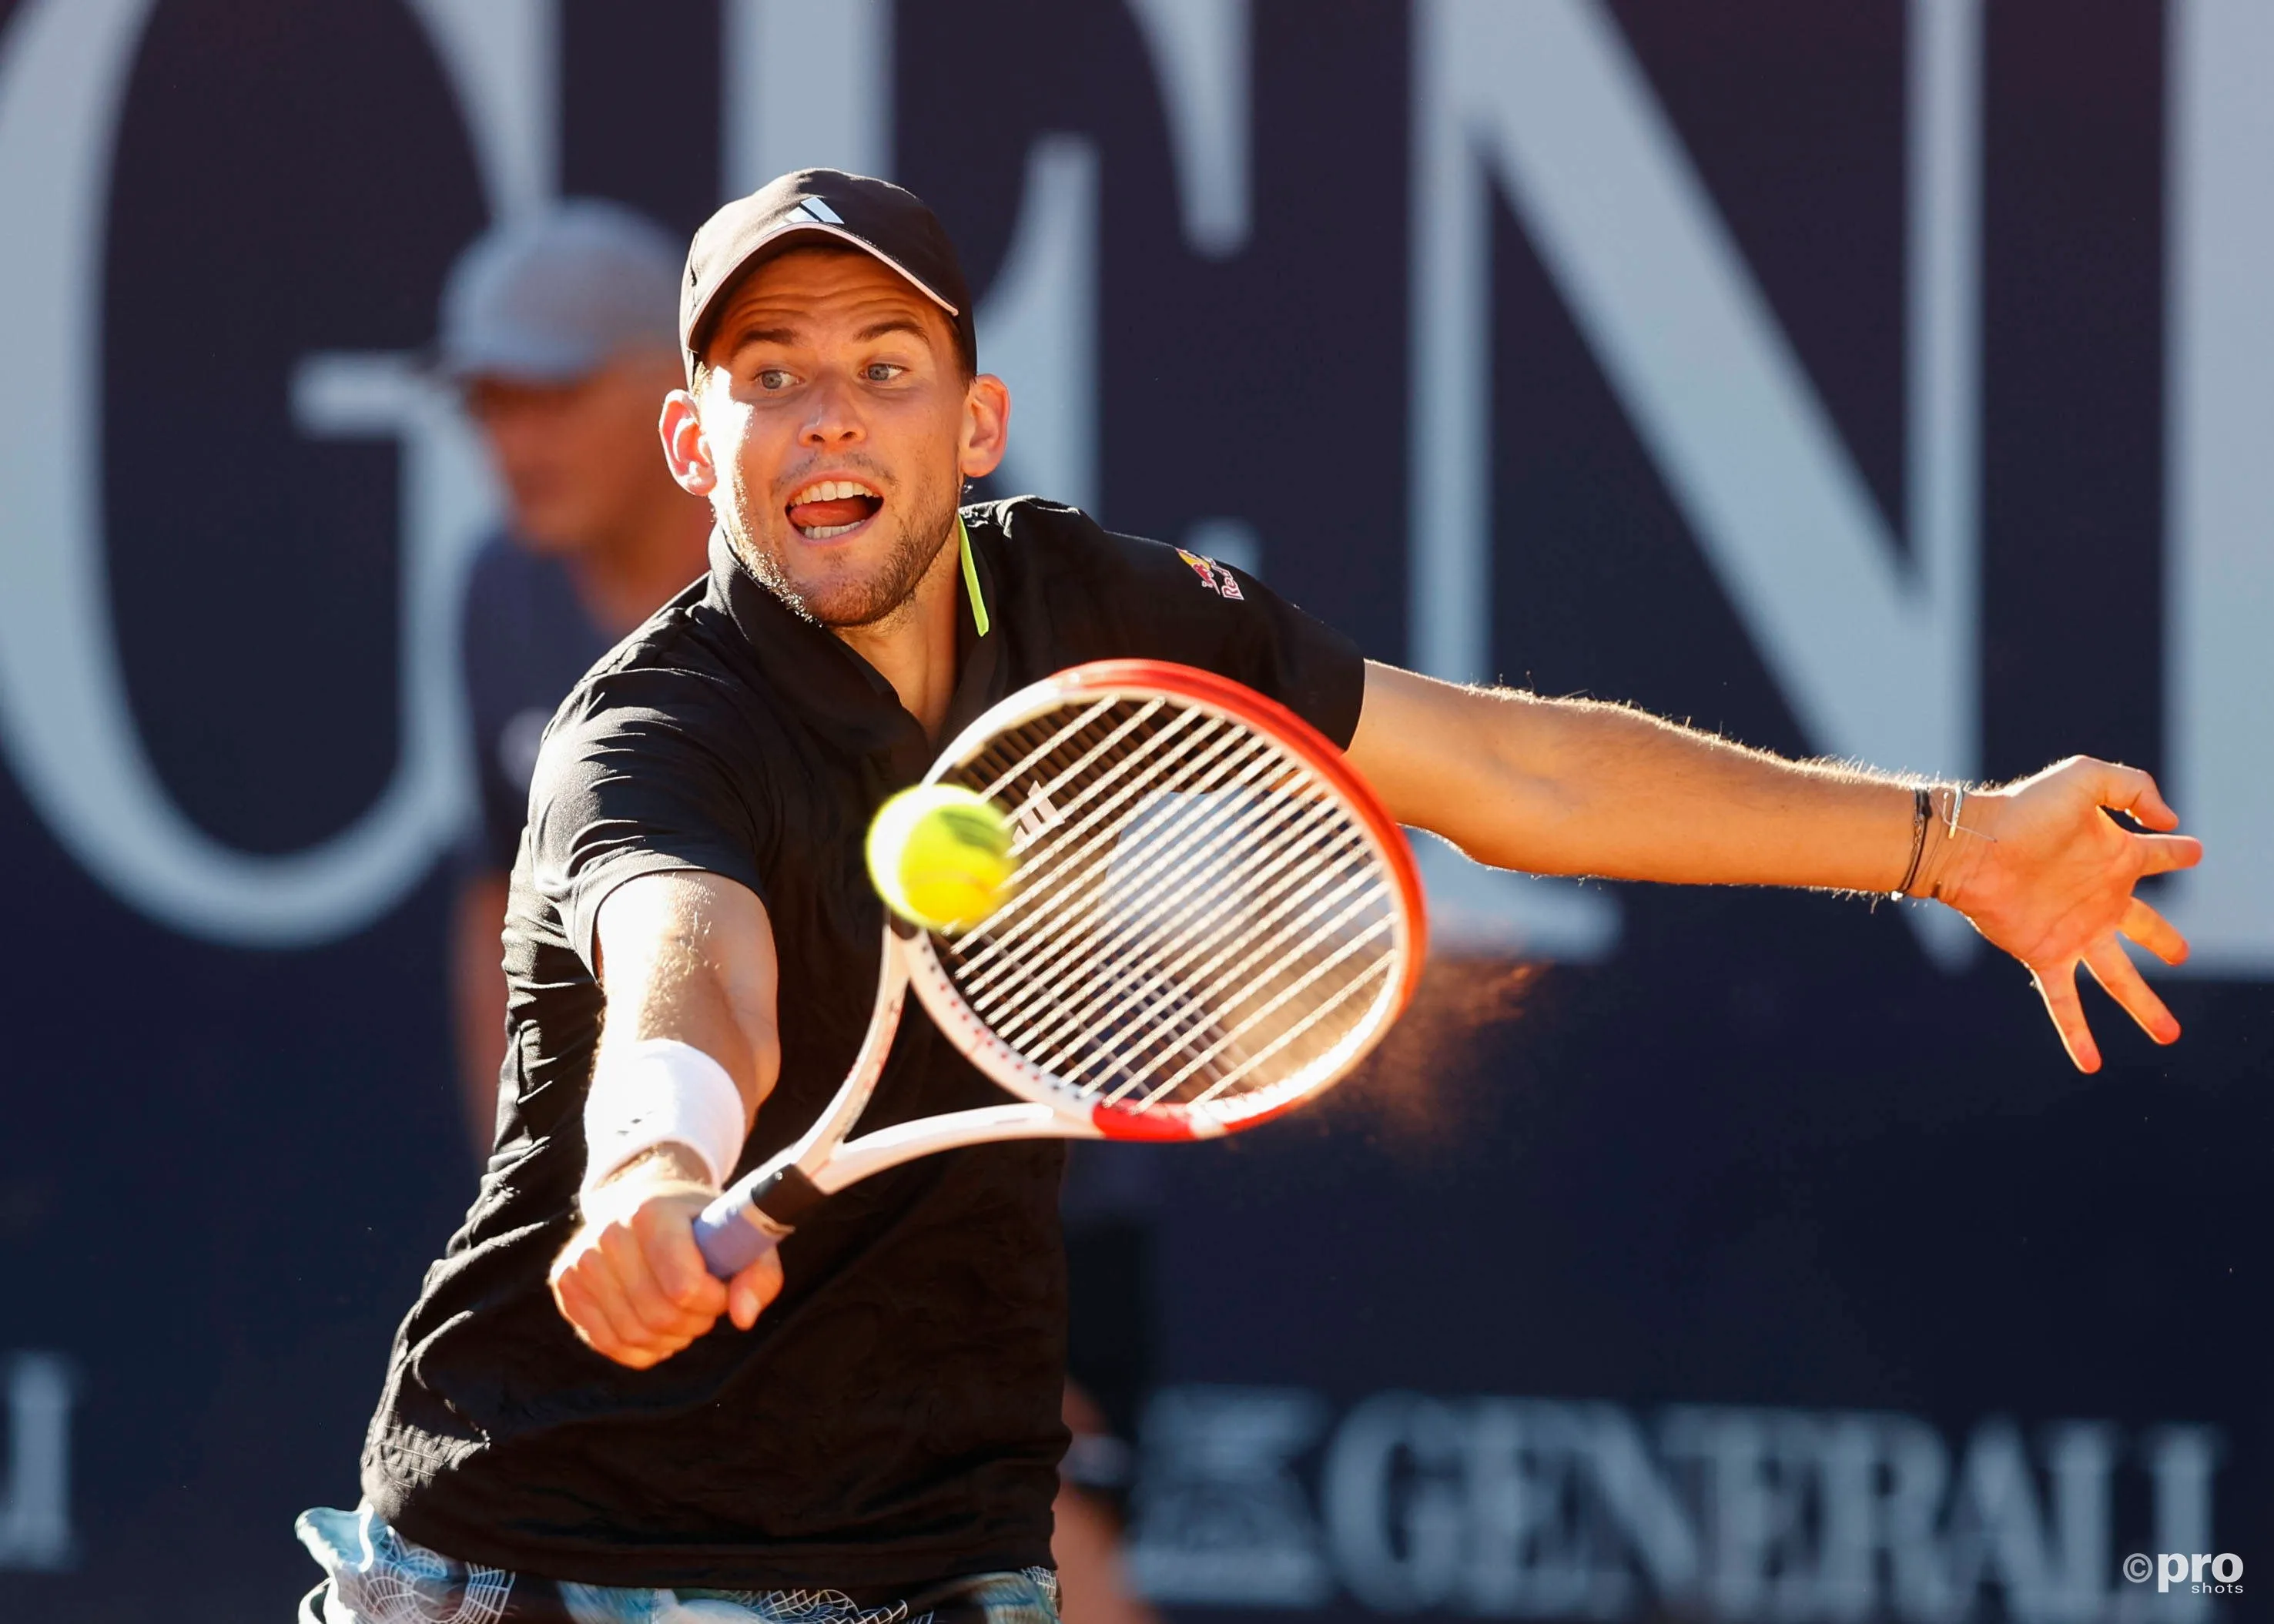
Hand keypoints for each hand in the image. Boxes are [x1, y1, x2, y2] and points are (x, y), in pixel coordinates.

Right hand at [548, 1150, 782, 1367]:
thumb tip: (743, 1318)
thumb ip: (758, 1274)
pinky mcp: (566, 1284)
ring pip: (633, 1334)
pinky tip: (658, 1330)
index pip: (684, 1288)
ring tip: (684, 1314)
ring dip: (670, 1337)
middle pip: (659, 1315)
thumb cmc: (697, 1223)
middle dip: (695, 1322)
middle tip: (705, 1305)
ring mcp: (580, 1260)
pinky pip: (607, 1343)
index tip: (722, 1288)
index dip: (713, 1300)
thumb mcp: (740, 1236)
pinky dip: (641, 1348)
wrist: (642, 1200)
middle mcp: (607, 1233)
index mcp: (652, 1212)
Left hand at [1927, 757, 2202, 1071]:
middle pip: (2148, 929)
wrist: (1971, 844)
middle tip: (2181, 955)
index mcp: (2115, 858)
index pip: (2161, 856)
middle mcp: (2100, 900)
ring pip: (2120, 978)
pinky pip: (2066, 1002)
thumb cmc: (2024, 808)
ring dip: (2144, 1007)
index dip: (2179, 852)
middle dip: (2167, 943)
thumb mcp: (2087, 777)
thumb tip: (2172, 822)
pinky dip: (2077, 1033)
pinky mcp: (2046, 954)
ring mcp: (2076, 932)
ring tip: (2168, 1035)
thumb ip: (2135, 787)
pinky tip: (2090, 1063)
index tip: (2193, 851)